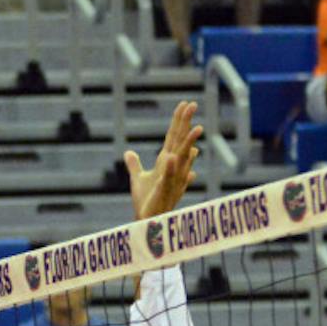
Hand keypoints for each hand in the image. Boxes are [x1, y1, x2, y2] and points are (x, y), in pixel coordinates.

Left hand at [123, 100, 201, 220]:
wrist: (148, 221)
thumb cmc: (146, 201)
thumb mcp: (138, 179)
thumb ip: (134, 165)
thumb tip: (129, 152)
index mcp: (166, 162)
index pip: (173, 137)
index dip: (178, 121)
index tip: (184, 104)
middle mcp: (173, 167)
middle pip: (180, 141)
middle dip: (186, 123)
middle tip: (193, 104)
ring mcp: (172, 178)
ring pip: (181, 157)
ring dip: (189, 143)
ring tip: (197, 127)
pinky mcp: (165, 191)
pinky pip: (168, 178)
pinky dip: (170, 169)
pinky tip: (171, 157)